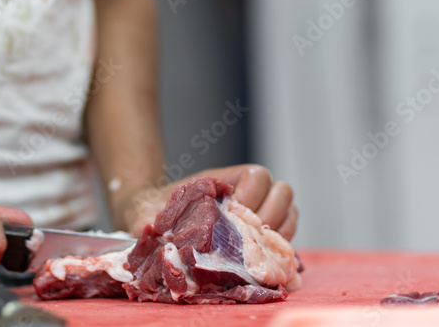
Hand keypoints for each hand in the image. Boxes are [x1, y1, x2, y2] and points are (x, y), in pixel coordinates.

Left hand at [126, 164, 297, 240]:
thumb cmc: (157, 212)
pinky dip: (283, 249)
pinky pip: (287, 237)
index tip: (236, 212)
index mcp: (226, 180)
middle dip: (271, 215)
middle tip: (251, 237)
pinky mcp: (262, 236)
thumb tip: (149, 230)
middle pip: (283, 192)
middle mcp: (249, 193)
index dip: (253, 194)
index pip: (257, 175)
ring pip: (290, 214)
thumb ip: (148, 218)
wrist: (157, 222)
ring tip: (260, 252)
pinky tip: (267, 263)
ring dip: (282, 233)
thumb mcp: (150, 212)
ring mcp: (259, 213)